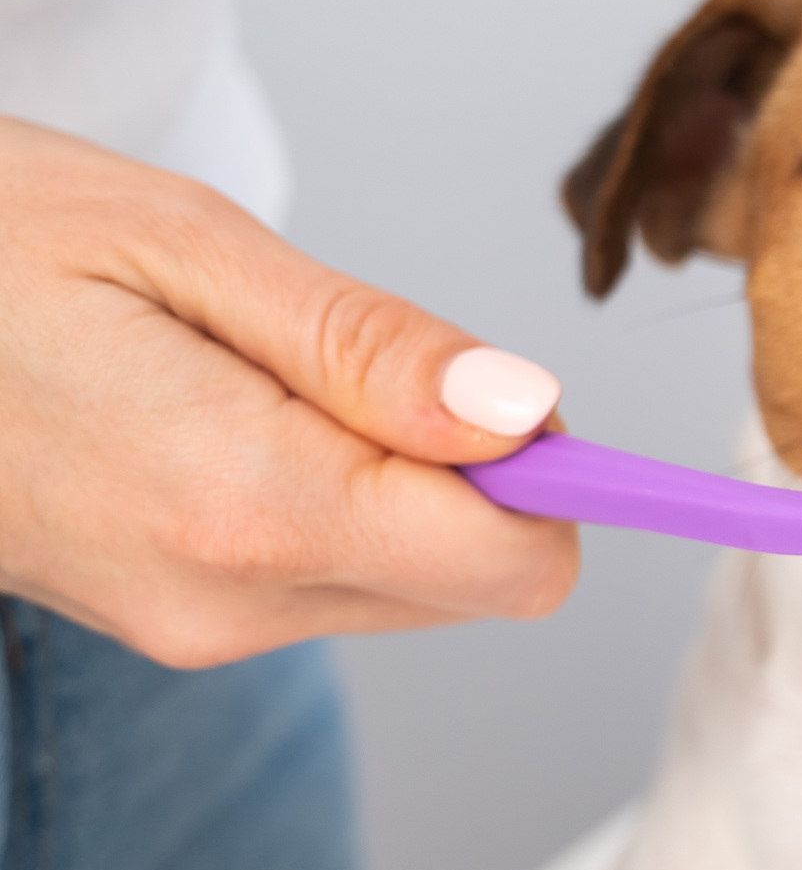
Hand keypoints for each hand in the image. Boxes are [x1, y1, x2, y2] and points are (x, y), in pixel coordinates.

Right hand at [0, 118, 577, 667]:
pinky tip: (250, 412)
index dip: (558, 475)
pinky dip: (346, 498)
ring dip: (409, 481)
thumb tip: (526, 414)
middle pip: (481, 581)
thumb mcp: (187, 245)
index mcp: (244, 504)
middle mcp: (228, 600)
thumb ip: (368, 347)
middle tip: (377, 356)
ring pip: (416, 583)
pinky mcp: (175, 618)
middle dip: (487, 473)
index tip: (522, 394)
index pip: (512, 561)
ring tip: (285, 371)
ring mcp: (194, 624)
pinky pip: (335, 576)